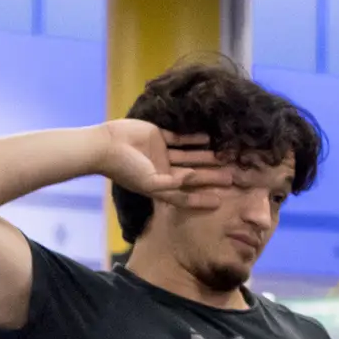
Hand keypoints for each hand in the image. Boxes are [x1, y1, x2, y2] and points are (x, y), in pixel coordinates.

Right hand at [91, 117, 221, 206]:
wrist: (106, 146)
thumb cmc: (127, 169)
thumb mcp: (151, 182)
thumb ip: (174, 184)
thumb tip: (195, 179)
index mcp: (160, 187)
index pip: (185, 196)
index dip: (201, 200)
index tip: (219, 203)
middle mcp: (163, 171)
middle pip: (192, 175)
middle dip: (210, 177)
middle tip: (232, 177)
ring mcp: (161, 153)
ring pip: (189, 156)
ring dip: (205, 157)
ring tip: (225, 157)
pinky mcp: (158, 136)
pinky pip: (180, 138)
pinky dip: (193, 138)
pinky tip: (208, 138)